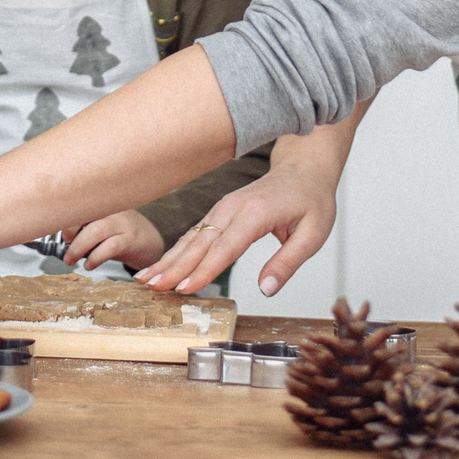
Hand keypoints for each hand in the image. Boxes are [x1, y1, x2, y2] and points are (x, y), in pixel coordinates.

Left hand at [64, 209, 164, 272]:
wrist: (153, 244)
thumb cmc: (123, 235)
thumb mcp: (104, 225)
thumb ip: (86, 225)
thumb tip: (61, 234)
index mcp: (106, 203)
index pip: (83, 202)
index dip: (68, 217)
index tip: (63, 233)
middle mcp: (115, 209)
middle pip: (87, 214)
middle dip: (70, 231)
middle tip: (64, 247)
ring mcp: (124, 223)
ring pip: (97, 230)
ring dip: (78, 247)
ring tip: (70, 259)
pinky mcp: (132, 240)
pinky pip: (111, 246)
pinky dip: (96, 256)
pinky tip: (89, 264)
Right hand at [136, 165, 338, 296]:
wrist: (303, 168)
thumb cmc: (311, 200)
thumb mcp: (313, 234)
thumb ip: (288, 262)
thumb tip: (266, 290)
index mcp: (256, 213)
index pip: (226, 247)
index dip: (204, 270)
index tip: (183, 288)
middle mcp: (233, 208)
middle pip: (200, 242)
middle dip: (174, 266)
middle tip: (152, 287)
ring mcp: (223, 208)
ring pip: (191, 237)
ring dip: (168, 259)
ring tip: (146, 279)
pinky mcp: (220, 212)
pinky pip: (195, 233)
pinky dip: (176, 251)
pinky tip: (162, 265)